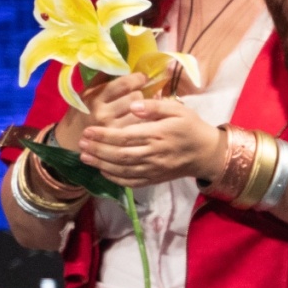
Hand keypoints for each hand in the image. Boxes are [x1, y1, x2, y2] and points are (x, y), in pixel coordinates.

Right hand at [55, 71, 148, 145]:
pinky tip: (143, 120)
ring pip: (140, 112)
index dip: (137, 78)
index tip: (142, 77)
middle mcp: (103, 113)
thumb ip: (100, 78)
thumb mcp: (85, 93)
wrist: (69, 141)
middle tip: (139, 94)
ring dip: (144, 108)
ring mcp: (112, 128)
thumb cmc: (81, 114)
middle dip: (140, 93)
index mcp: (94, 97)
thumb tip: (116, 61)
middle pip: (136, 97)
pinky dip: (145, 121)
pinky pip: (141, 127)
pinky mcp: (120, 140)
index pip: (123, 84)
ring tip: (141, 107)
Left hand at [79, 96, 224, 187]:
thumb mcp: (178, 109)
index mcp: (159, 134)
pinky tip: (102, 171)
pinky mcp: (155, 178)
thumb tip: (133, 105)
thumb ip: (155, 106)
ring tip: (84, 157)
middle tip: (80, 143)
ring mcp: (155, 169)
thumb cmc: (191, 127)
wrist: (207, 153)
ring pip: (124, 169)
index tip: (88, 130)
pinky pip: (132, 182)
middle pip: (121, 154)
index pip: (126, 136)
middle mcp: (155, 154)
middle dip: (98, 150)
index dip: (105, 135)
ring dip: (102, 164)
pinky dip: (115, 178)